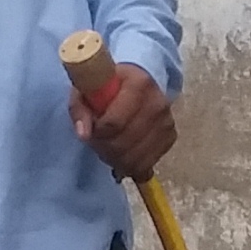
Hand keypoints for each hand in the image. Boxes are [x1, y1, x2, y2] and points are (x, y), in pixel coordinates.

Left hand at [75, 64, 176, 181]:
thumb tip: (83, 134)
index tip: (93, 129)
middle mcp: (158, 102)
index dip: (98, 133)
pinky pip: (146, 165)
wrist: (136, 86)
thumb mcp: (86, 91)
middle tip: (98, 141)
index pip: (115, 122)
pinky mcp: (170, 138)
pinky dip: (130, 166)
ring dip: (115, 159)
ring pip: (135, 158)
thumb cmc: (108, 88)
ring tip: (108, 147)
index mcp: (139, 83)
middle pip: (124, 143)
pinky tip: (122, 153)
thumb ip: (80, 110)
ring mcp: (167, 122)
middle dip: (105, 148)